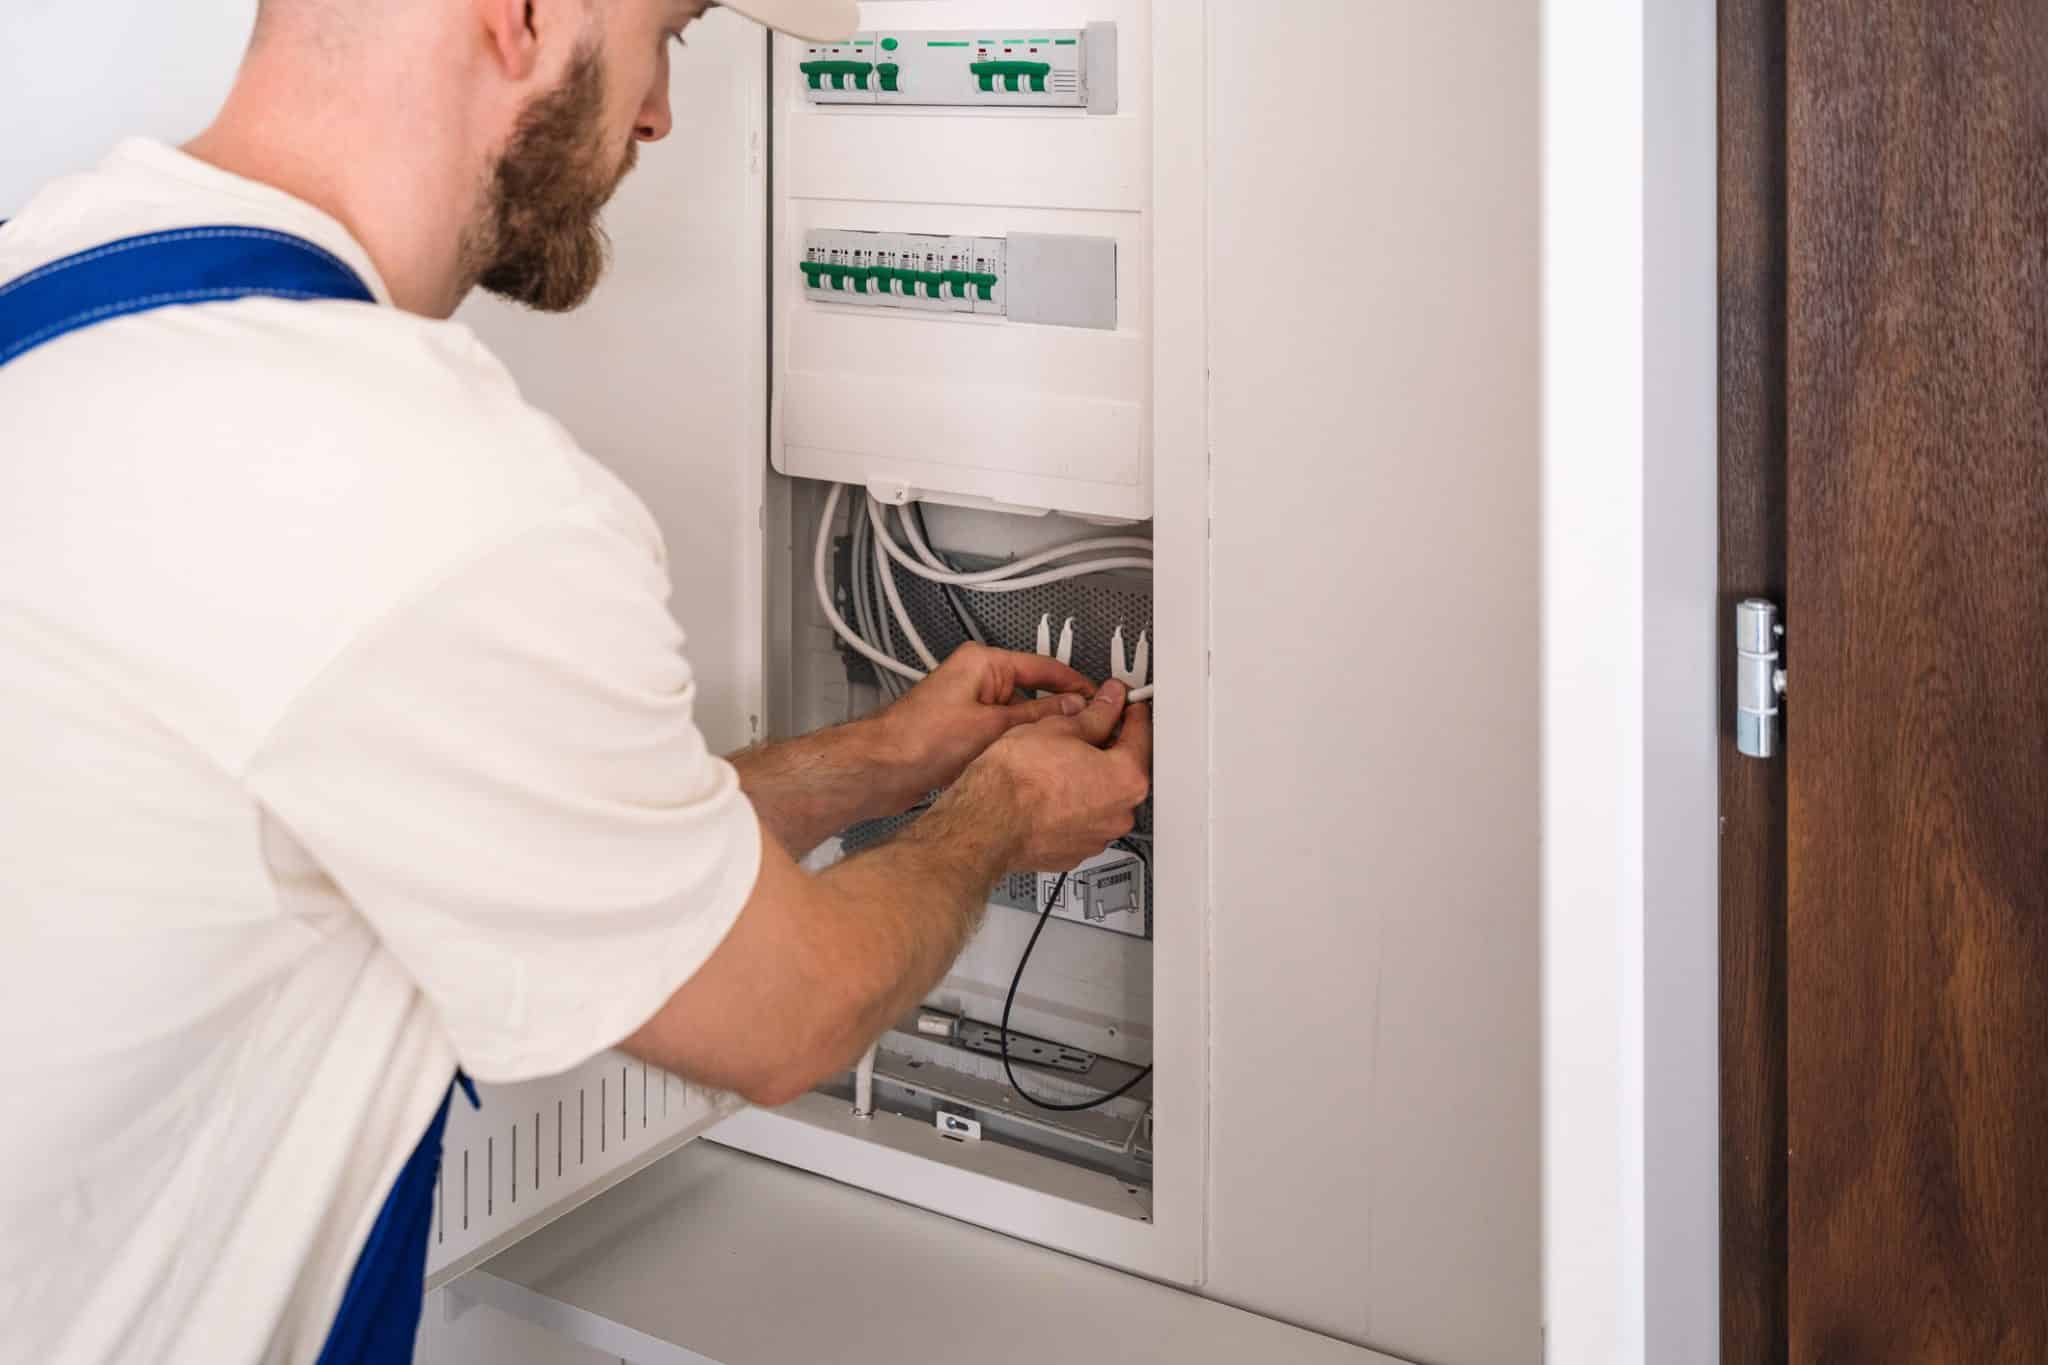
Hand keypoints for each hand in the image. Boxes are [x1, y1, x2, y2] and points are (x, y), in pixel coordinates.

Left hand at [875, 643, 1095, 798]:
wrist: (881, 770)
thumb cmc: (918, 740)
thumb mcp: (992, 726)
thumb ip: (1038, 716)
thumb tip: (1072, 708)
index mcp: (983, 662)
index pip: (1044, 666)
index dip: (1076, 685)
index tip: (1099, 700)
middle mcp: (976, 678)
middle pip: (1032, 691)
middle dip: (1057, 712)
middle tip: (1085, 729)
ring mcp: (969, 704)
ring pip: (1018, 716)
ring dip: (1034, 733)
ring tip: (1056, 751)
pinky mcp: (962, 729)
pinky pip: (1001, 733)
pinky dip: (1015, 745)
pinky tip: (1027, 763)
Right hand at [953, 681, 1153, 871]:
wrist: (985, 823)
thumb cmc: (1016, 781)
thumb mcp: (1058, 728)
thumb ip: (1095, 714)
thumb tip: (1108, 703)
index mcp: (1126, 778)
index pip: (1141, 733)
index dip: (1128, 711)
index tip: (1121, 703)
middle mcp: (1119, 813)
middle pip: (1124, 770)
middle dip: (1107, 748)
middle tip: (1083, 730)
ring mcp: (1097, 837)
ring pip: (1101, 798)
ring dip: (1087, 780)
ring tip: (1056, 764)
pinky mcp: (1074, 852)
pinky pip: (1081, 821)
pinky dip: (1071, 806)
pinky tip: (1048, 792)